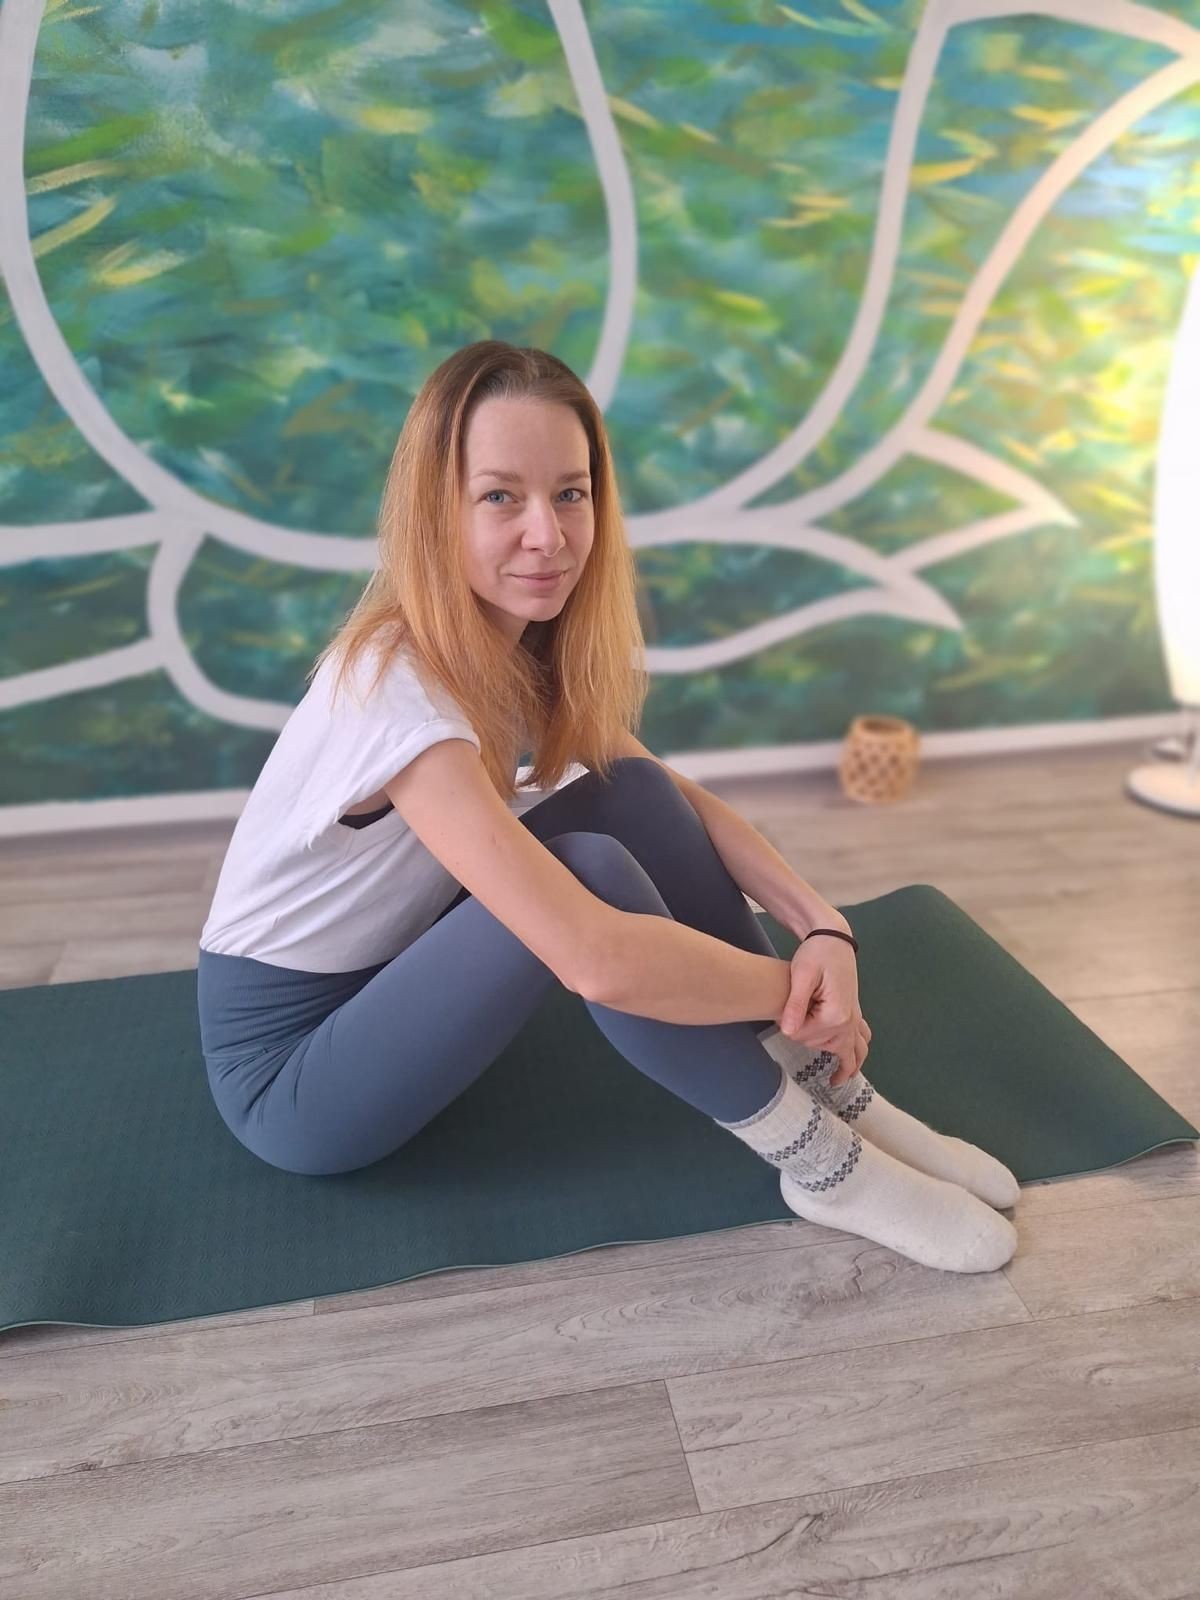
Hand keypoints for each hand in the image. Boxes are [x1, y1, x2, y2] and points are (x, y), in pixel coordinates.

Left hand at [778, 935, 871, 1086]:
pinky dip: (856, 1055)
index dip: (790, 1027)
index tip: (783, 1013)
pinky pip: (861, 1041)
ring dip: (841, 1062)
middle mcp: (849, 1021)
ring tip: (836, 1080)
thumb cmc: (816, 953)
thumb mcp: (801, 975)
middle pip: (821, 1045)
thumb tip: (787, 1031)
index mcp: (836, 1014)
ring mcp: (855, 1019)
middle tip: (791, 1023)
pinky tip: (851, 1066)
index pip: (804, 1036)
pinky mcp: (854, 1014)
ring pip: (847, 1050)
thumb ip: (795, 1004)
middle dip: (805, 1038)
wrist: (833, 938)